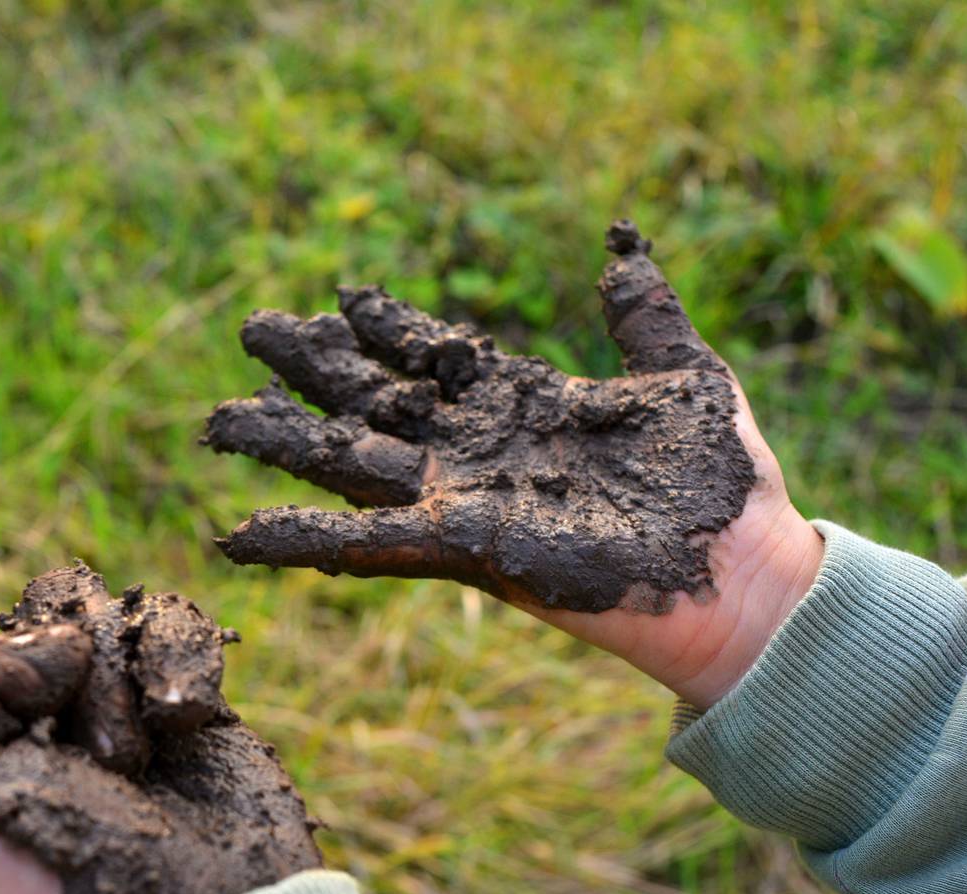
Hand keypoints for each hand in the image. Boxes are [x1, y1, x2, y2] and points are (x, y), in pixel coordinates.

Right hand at [206, 222, 822, 707]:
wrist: (748, 577)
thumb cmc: (726, 486)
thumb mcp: (687, 375)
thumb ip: (643, 313)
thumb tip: (621, 243)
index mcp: (527, 407)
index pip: (438, 359)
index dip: (388, 329)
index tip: (341, 295)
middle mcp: (483, 454)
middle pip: (376, 405)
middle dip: (315, 371)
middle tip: (253, 332)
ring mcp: (467, 503)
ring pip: (352, 467)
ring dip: (284, 445)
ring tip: (217, 421)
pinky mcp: (465, 551)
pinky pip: (367, 546)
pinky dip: (299, 541)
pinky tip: (237, 533)